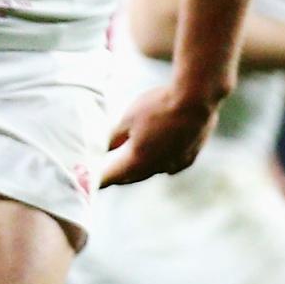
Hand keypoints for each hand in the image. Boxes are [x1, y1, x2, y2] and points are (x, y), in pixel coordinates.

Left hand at [99, 84, 217, 186]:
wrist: (196, 99)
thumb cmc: (158, 106)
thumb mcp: (128, 119)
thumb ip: (113, 138)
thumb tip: (101, 149)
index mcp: (138, 161)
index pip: (112, 176)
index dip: (99, 179)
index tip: (88, 184)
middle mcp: (157, 167)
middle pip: (131, 176)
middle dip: (117, 175)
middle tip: (105, 175)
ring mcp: (175, 164)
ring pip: (151, 171)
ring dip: (138, 169)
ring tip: (127, 165)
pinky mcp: (189, 156)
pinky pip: (169, 165)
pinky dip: (159, 163)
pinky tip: (158, 160)